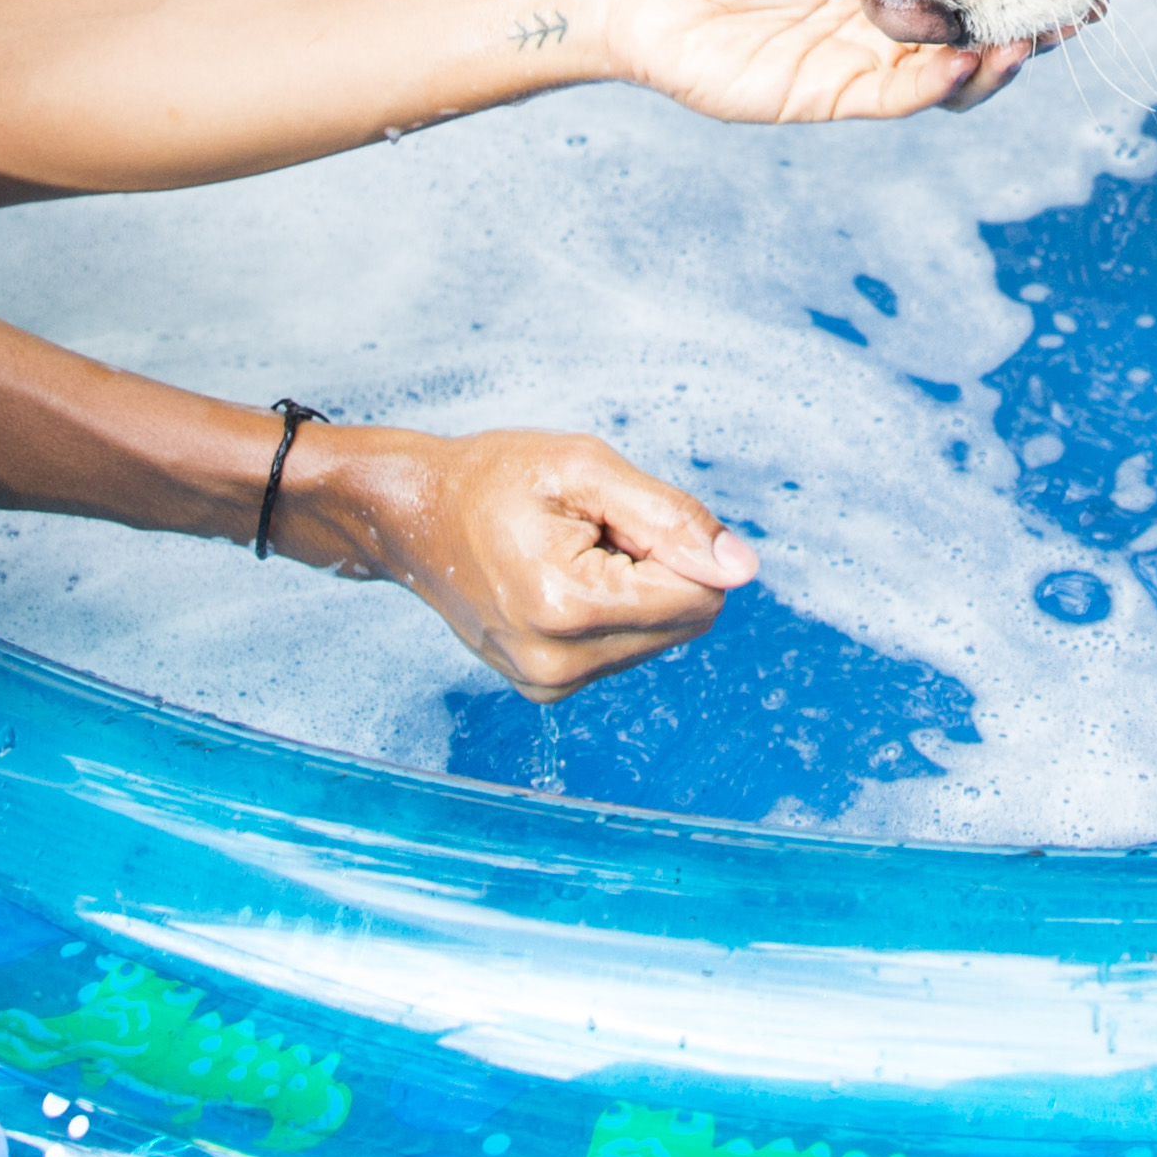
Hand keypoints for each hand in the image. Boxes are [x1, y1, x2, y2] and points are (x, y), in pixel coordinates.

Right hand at [284, 425, 761, 698]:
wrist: (413, 519)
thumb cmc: (493, 480)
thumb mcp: (584, 469)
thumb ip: (671, 518)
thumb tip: (744, 570)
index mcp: (567, 607)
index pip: (698, 595)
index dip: (675, 544)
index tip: (614, 518)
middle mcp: (559, 664)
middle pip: (686, 620)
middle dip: (658, 568)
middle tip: (591, 533)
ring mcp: (550, 683)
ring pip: (662, 635)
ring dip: (636, 587)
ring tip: (570, 552)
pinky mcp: (548, 688)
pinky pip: (628, 647)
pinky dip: (613, 609)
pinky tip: (561, 579)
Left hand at [596, 0, 1033, 120]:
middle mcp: (885, 12)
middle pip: (974, 27)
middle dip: (1025, 23)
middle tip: (1067, 14)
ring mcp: (863, 56)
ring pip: (949, 71)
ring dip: (989, 61)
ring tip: (1014, 41)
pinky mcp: (834, 96)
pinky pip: (900, 98)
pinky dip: (933, 85)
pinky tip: (953, 61)